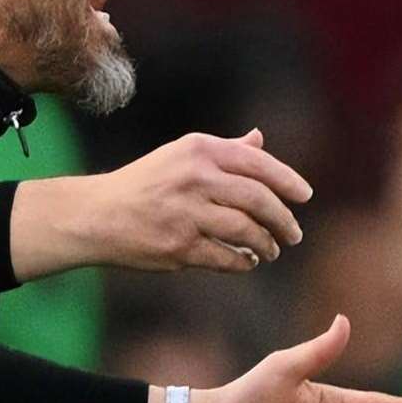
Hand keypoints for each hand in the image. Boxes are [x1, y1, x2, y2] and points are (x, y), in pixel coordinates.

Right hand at [11, 128, 312, 280]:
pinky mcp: (179, 246)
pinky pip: (226, 258)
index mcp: (198, 150)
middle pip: (258, 199)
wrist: (97, 215)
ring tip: (272, 250)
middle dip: (283, 219)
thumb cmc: (144, 184)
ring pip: (247, 231)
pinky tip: (247, 262)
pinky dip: (243, 262)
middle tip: (294, 233)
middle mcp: (194, 177)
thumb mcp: (181, 156)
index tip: (305, 196)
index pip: (258, 163)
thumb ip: (224, 150)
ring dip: (267, 244)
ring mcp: (186, 213)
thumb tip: (260, 140)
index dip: (288, 181)